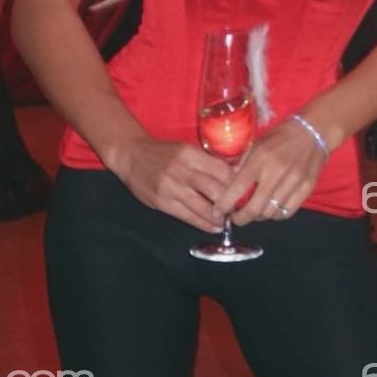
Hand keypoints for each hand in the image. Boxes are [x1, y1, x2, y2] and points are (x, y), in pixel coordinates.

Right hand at [110, 136, 233, 232]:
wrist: (131, 154)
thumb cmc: (163, 152)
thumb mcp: (185, 149)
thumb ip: (205, 162)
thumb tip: (232, 176)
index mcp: (190, 153)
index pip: (220, 169)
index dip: (235, 183)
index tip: (244, 191)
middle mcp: (181, 170)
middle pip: (214, 189)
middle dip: (229, 202)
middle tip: (239, 209)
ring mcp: (170, 187)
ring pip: (202, 206)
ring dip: (218, 217)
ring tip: (227, 222)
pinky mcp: (162, 202)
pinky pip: (186, 216)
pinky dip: (202, 223)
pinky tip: (212, 226)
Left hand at [211, 117, 328, 225]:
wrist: (312, 132)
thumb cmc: (280, 136)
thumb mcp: (257, 144)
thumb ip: (242, 164)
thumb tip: (229, 184)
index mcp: (260, 160)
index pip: (238, 189)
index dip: (224, 205)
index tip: (217, 212)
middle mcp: (276, 173)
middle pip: (254, 208)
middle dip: (241, 218)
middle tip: (235, 218)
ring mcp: (293, 183)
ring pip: (270, 213)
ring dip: (258, 216)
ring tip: (254, 211)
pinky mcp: (306, 189)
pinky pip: (286, 212)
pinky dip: (275, 215)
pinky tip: (271, 208)